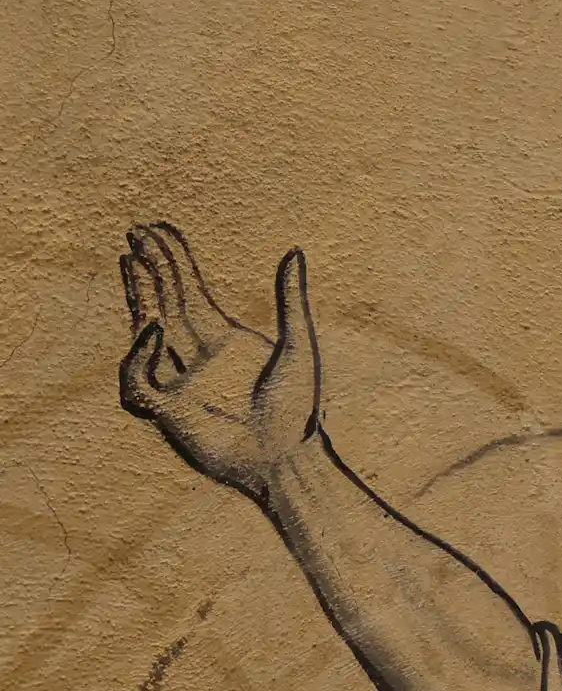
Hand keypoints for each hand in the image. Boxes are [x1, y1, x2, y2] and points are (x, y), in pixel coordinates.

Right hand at [118, 224, 320, 500]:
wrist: (286, 459)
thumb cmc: (298, 411)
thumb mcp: (299, 347)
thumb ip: (292, 302)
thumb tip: (296, 251)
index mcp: (223, 340)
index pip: (190, 292)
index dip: (174, 261)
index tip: (158, 230)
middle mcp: (196, 357)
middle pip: (165, 303)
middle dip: (151, 269)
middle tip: (136, 232)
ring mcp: (178, 382)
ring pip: (145, 333)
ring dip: (139, 298)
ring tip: (134, 261)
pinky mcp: (168, 413)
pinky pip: (139, 382)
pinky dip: (139, 356)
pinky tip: (152, 328)